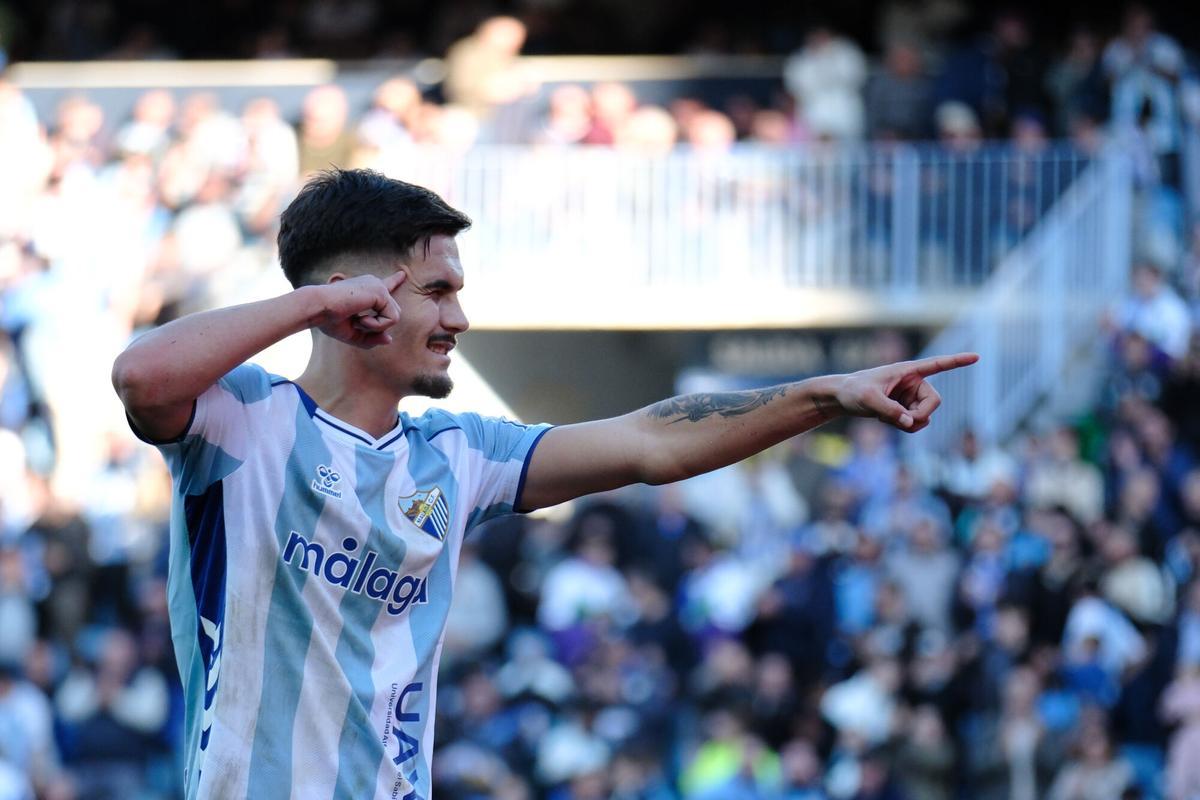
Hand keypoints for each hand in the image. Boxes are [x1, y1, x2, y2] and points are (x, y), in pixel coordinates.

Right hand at [310, 271, 404, 347]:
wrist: (317, 308)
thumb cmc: (328, 319)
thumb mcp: (352, 334)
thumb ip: (371, 338)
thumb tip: (390, 339)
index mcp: (366, 290)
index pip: (385, 286)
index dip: (394, 281)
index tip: (402, 274)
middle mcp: (374, 284)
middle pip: (391, 315)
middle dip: (376, 326)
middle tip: (354, 321)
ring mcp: (378, 286)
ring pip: (394, 318)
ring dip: (375, 326)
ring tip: (356, 319)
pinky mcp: (381, 292)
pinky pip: (392, 319)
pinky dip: (376, 325)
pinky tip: (359, 318)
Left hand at [835, 352, 978, 431]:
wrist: (841, 398)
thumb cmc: (853, 391)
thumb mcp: (868, 399)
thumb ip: (890, 411)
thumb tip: (910, 423)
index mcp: (908, 371)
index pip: (937, 364)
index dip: (957, 361)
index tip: (977, 357)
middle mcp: (914, 383)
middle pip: (934, 403)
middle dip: (919, 416)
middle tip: (899, 421)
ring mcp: (911, 397)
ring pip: (925, 417)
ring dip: (908, 423)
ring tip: (885, 418)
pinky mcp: (906, 409)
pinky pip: (916, 424)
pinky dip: (904, 427)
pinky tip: (886, 420)